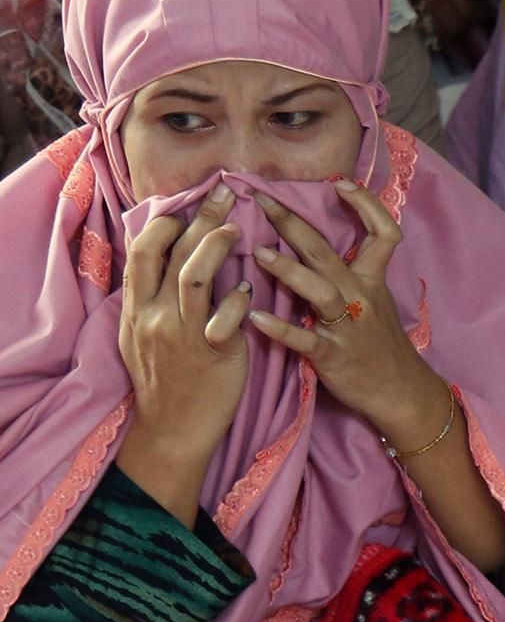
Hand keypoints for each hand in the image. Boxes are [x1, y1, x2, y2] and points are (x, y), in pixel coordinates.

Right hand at [113, 184, 254, 521]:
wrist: (173, 429)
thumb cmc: (167, 378)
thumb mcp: (142, 335)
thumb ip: (154, 298)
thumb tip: (170, 259)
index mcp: (137, 308)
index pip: (143, 250)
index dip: (167, 221)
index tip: (190, 200)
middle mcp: (154, 315)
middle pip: (172, 253)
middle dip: (199, 217)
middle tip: (226, 192)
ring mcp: (182, 334)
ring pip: (194, 276)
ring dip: (217, 246)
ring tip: (238, 229)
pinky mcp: (213, 354)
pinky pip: (224, 318)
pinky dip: (238, 299)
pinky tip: (250, 288)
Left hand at [245, 181, 448, 448]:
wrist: (400, 392)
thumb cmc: (380, 346)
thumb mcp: (376, 303)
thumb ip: (354, 274)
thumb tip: (320, 244)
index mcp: (372, 281)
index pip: (383, 234)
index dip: (366, 206)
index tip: (339, 183)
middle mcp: (360, 297)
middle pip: (329, 252)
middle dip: (293, 222)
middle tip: (260, 198)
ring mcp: (346, 326)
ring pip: (320, 291)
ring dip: (289, 270)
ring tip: (258, 252)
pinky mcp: (332, 356)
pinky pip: (304, 340)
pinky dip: (279, 329)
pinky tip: (253, 318)